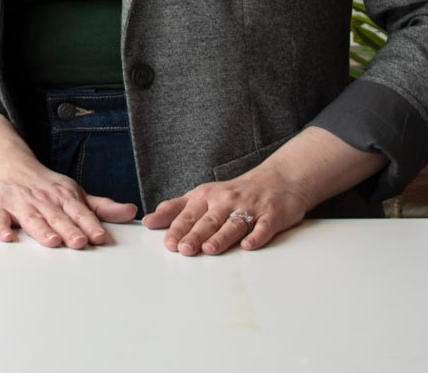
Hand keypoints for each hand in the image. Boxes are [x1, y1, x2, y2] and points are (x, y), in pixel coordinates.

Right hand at [0, 113, 133, 248]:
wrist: (3, 161)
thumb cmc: (42, 184)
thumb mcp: (73, 191)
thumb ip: (101, 207)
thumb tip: (131, 212)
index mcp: (63, 196)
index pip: (79, 212)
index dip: (90, 224)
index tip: (100, 237)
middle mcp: (42, 199)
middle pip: (57, 216)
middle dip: (69, 229)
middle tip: (80, 242)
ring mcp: (19, 202)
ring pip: (32, 218)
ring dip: (42, 229)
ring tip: (52, 241)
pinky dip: (1, 227)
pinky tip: (6, 236)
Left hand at [142, 161, 312, 255]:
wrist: (278, 179)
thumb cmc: (235, 193)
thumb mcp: (203, 195)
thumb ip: (176, 209)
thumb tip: (149, 221)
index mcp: (207, 197)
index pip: (189, 214)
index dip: (178, 228)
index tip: (168, 243)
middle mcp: (227, 201)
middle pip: (209, 221)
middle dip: (195, 235)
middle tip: (184, 249)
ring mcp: (250, 208)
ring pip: (233, 224)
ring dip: (221, 236)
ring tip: (209, 249)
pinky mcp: (272, 215)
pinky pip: (264, 227)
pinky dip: (257, 236)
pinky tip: (248, 245)